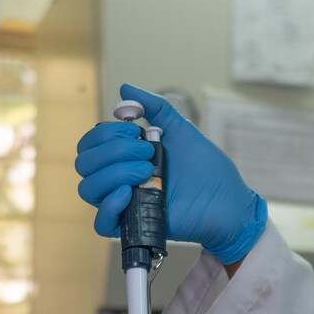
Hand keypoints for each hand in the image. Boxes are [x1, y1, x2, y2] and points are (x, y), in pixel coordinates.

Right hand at [75, 84, 266, 263]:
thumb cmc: (208, 168)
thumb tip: (125, 88)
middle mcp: (120, 178)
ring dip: (113, 174)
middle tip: (148, 153)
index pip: (90, 144)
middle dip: (113, 151)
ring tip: (147, 172)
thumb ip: (155, 107)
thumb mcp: (180, 130)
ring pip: (88, 188)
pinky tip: (129, 193)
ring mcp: (126, 202)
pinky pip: (101, 223)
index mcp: (125, 156)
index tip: (135, 132)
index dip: (105, 134)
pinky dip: (109, 205)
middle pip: (84, 163)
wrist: (229, 200)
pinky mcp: (135, 225)